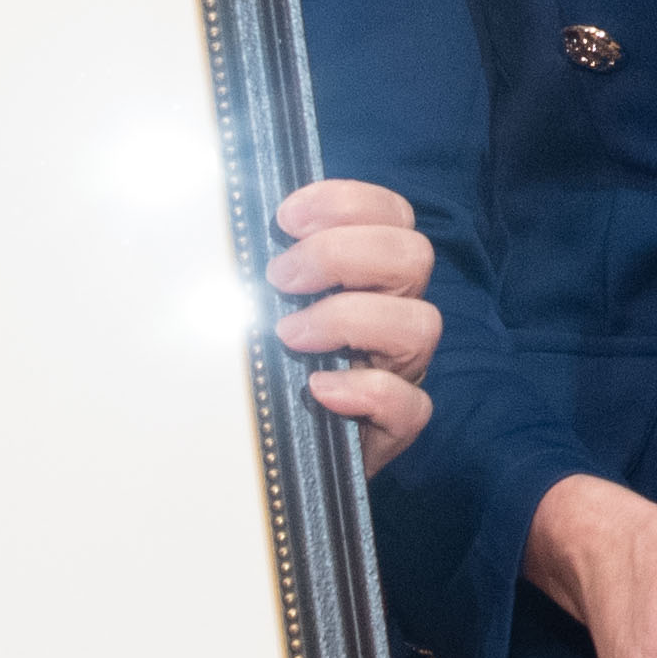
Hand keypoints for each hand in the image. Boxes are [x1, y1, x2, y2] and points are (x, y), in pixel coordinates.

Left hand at [269, 176, 438, 463]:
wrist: (271, 453)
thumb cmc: (268, 366)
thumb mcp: (264, 303)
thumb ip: (266, 268)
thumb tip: (234, 227)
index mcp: (372, 276)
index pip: (391, 215)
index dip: (346, 204)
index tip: (285, 219)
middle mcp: (395, 314)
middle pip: (413, 256)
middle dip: (341, 254)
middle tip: (281, 277)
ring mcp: (400, 370)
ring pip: (422, 324)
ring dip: (349, 318)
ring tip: (290, 335)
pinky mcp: (395, 426)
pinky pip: (410, 405)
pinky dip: (364, 391)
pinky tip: (318, 389)